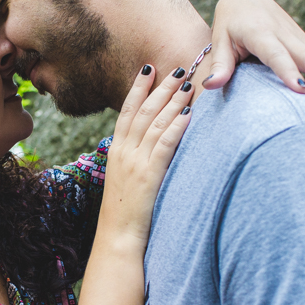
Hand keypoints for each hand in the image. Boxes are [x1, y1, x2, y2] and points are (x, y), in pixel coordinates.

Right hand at [100, 66, 193, 245]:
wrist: (117, 237)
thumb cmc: (124, 213)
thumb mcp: (124, 180)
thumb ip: (135, 159)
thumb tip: (150, 145)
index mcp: (116, 151)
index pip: (127, 111)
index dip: (138, 88)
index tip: (149, 68)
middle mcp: (123, 152)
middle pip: (143, 111)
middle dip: (161, 87)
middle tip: (176, 68)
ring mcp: (135, 162)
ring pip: (155, 123)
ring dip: (172, 101)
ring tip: (187, 84)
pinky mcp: (149, 175)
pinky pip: (165, 144)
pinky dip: (177, 126)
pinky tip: (188, 114)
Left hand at [202, 0, 304, 109]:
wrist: (246, 0)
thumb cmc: (229, 24)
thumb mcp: (219, 41)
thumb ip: (220, 64)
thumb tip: (210, 86)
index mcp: (260, 32)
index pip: (276, 53)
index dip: (288, 70)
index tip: (300, 88)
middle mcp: (284, 33)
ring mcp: (298, 37)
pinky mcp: (304, 43)